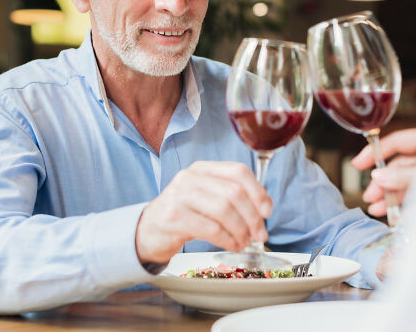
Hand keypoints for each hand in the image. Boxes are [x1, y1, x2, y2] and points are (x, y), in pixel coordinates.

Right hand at [135, 161, 271, 263]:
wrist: (148, 231)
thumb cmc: (184, 215)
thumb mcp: (205, 198)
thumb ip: (231, 196)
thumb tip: (264, 208)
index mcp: (202, 168)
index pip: (238, 171)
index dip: (258, 191)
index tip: (267, 211)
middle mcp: (189, 177)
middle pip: (233, 192)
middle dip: (252, 217)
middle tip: (260, 234)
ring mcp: (179, 196)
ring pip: (224, 210)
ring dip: (241, 230)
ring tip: (245, 242)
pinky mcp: (173, 217)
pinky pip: (211, 229)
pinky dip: (228, 240)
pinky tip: (233, 245)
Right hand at [351, 126, 415, 216]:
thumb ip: (405, 176)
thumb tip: (379, 177)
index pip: (397, 142)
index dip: (375, 152)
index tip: (358, 164)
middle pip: (401, 167)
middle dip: (383, 184)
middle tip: (370, 196)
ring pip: (408, 184)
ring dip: (391, 198)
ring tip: (378, 210)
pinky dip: (408, 207)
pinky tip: (397, 216)